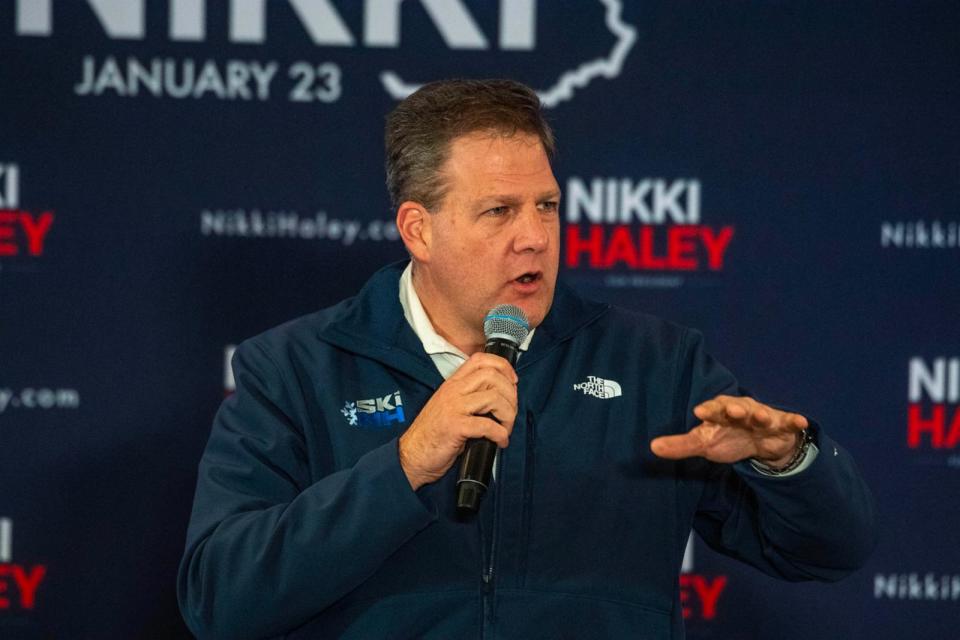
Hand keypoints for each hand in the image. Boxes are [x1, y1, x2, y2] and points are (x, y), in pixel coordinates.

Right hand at [398, 353, 517, 489]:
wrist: (411, 456)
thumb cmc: (432, 435)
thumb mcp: (449, 407)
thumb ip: (469, 397)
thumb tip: (499, 397)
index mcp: (452, 384)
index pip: (480, 359)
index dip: (502, 366)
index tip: (512, 382)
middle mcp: (452, 391)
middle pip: (492, 376)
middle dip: (510, 393)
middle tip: (510, 411)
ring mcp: (453, 407)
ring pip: (494, 397)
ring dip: (508, 414)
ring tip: (506, 428)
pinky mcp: (455, 427)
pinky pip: (487, 425)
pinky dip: (501, 434)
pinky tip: (500, 441)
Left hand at [650, 395, 807, 464]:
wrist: (761, 441)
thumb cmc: (727, 437)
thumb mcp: (704, 443)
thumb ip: (680, 446)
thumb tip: (652, 447)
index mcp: (720, 412)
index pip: (712, 409)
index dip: (708, 410)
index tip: (699, 411)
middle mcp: (741, 411)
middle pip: (737, 407)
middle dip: (734, 408)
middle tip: (731, 410)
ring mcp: (762, 416)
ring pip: (762, 413)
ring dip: (762, 414)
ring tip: (761, 417)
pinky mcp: (781, 424)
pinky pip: (789, 421)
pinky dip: (795, 421)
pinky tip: (800, 422)